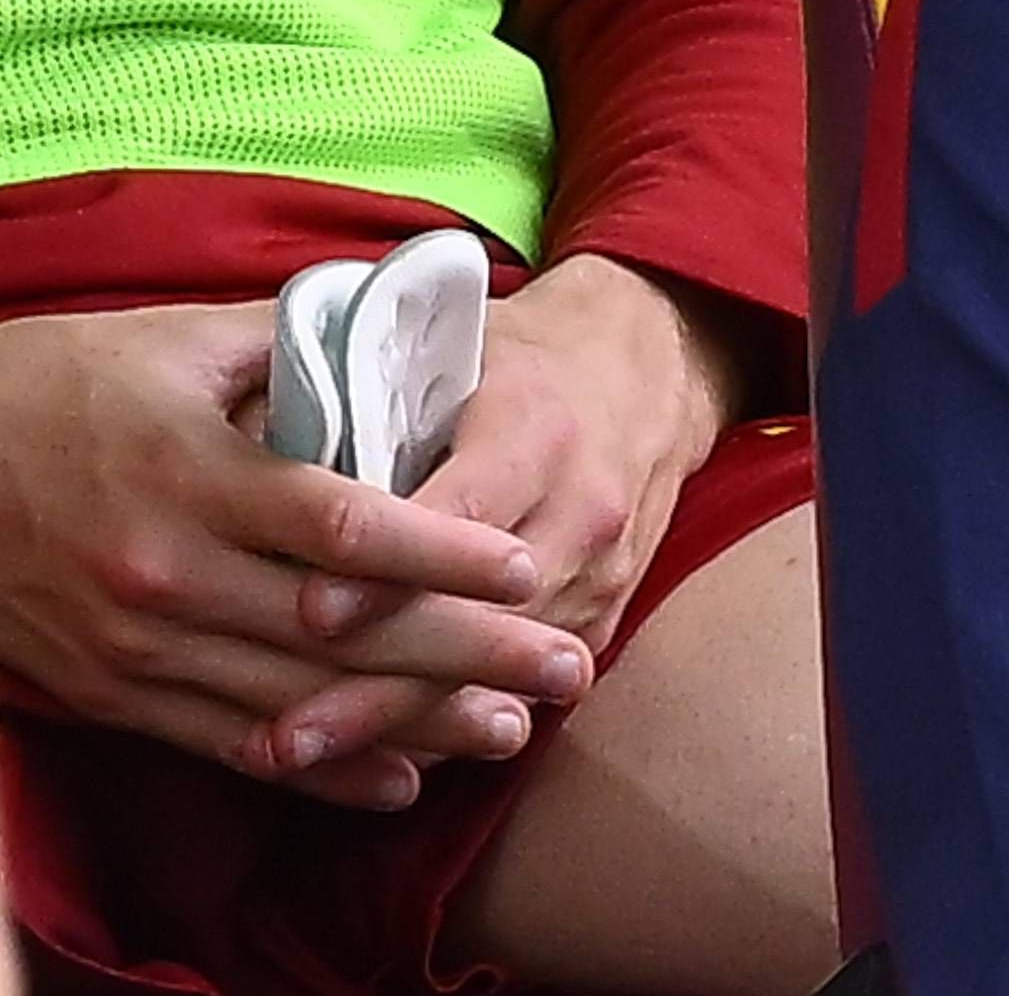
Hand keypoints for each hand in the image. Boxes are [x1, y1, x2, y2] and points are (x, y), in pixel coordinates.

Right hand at [0, 302, 594, 809]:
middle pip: (341, 629)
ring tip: (512, 732)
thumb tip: (400, 323)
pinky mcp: (110, 695)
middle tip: (568, 670)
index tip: (529, 572)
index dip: (443, 554)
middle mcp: (169, 575)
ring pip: (297, 702)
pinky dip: (320, 771)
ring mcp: (136, 647)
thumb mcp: (177, 343)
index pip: (343, 527)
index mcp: (197, 479)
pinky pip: (227, 744)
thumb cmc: (57, 387)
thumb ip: (296, 344)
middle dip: (467, 655)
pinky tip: (399, 781)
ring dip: (412, 724)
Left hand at [274, 256, 739, 768]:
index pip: (462, 512)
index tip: (307, 611)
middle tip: (283, 733)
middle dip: (378, 685)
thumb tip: (243, 453)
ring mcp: (602, 572)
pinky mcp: (605, 620)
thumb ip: (364, 407)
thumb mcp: (453, 356)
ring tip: (304, 762)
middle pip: (480, 617)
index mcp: (538, 426)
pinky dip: (442, 732)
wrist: (650, 375)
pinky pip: (521, 693)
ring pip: (496, 671)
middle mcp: (582, 507)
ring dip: (399, 725)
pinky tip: (367, 767)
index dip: (386, 569)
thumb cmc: (517, 362)